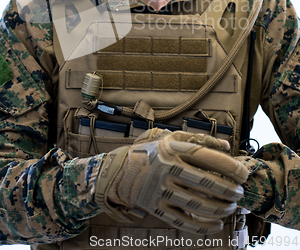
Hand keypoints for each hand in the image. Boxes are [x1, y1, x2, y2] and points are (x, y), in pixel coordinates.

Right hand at [95, 131, 247, 233]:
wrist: (120, 171)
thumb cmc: (151, 152)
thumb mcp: (170, 138)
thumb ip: (198, 140)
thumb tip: (226, 145)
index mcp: (171, 149)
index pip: (207, 157)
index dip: (230, 167)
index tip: (244, 174)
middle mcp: (166, 169)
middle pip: (206, 183)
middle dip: (229, 191)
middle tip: (239, 193)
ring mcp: (160, 190)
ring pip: (198, 204)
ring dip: (220, 209)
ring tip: (231, 207)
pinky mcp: (156, 208)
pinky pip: (184, 221)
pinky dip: (204, 226)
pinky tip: (217, 224)